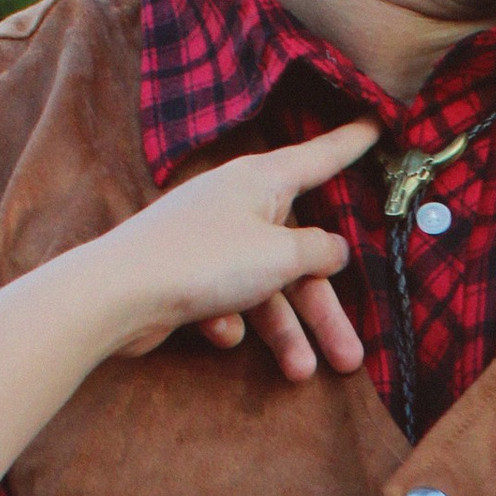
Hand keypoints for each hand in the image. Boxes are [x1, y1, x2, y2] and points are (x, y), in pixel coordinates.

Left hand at [88, 121, 376, 378]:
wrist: (118, 294)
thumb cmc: (203, 261)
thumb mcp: (280, 257)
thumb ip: (318, 252)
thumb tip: (335, 249)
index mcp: (262, 180)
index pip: (320, 158)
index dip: (350, 143)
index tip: (376, 122)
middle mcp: (238, 204)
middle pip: (297, 256)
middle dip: (323, 312)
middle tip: (352, 356)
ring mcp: (211, 240)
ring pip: (264, 289)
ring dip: (284, 333)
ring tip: (302, 372)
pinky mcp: (187, 276)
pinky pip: (224, 301)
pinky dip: (226, 322)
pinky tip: (217, 333)